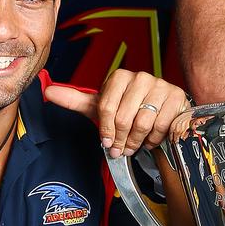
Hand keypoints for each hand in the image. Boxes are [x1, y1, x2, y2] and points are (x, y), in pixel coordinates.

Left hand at [44, 70, 189, 154]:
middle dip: (121, 139)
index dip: (105, 130)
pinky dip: (154, 138)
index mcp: (120, 77)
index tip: (107, 142)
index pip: (105, 107)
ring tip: (135, 144)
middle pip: (124, 117)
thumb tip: (48, 91)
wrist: (160, 115)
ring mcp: (161, 86)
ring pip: (143, 122)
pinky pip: (161, 125)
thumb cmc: (128, 112)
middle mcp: (141, 77)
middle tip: (122, 148)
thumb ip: (75, 100)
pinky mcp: (177, 98)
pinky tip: (152, 138)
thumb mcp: (101, 108)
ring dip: (137, 141)